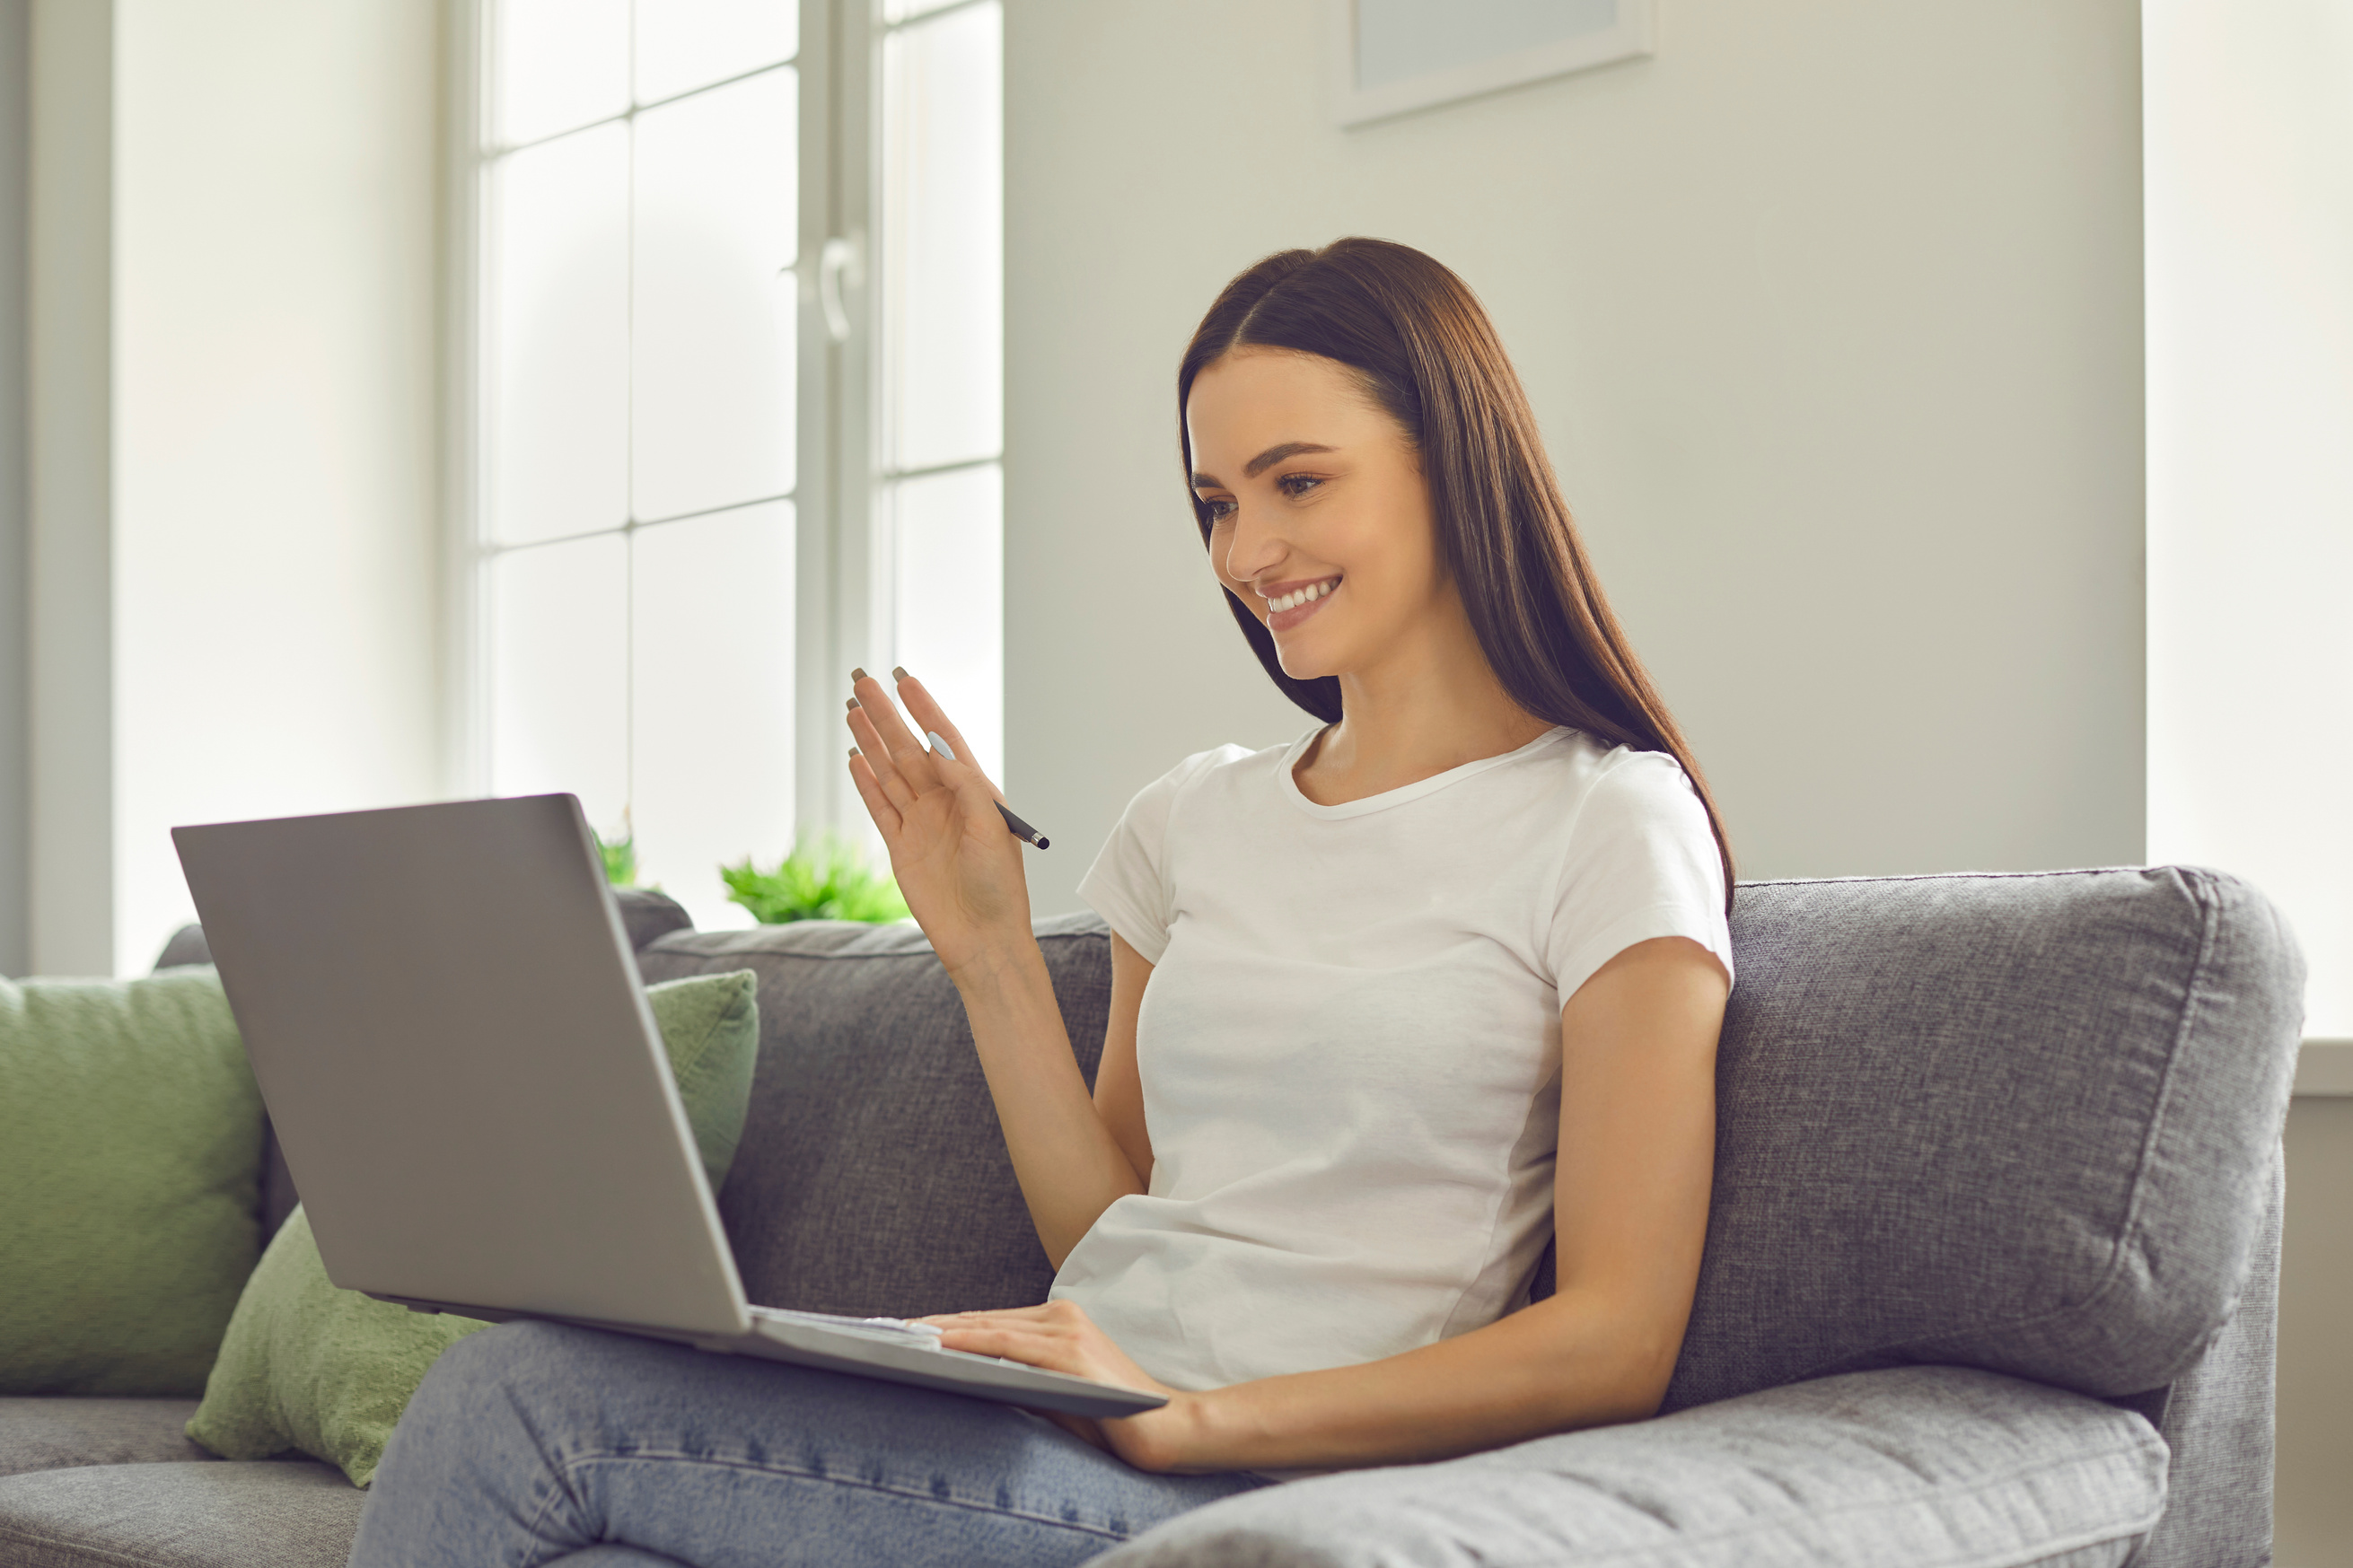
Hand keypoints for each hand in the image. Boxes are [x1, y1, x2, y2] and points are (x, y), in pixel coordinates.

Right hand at [845, 669, 1031, 978]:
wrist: (984, 939)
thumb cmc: (1000, 886)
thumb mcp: (993, 829)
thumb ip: (966, 786)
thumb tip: (937, 747)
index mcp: (974, 792)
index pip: (944, 739)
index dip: (924, 708)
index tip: (904, 679)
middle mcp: (945, 802)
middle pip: (908, 749)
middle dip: (886, 715)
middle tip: (861, 682)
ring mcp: (920, 823)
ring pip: (889, 772)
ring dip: (870, 741)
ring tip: (852, 709)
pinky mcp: (900, 848)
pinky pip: (879, 807)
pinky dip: (865, 783)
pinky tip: (854, 759)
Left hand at [919, 1300, 1206, 1472]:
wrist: (1168, 1428)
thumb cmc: (1114, 1419)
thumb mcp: (1059, 1394)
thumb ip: (1021, 1381)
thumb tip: (970, 1381)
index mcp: (1061, 1321)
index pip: (991, 1322)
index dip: (948, 1327)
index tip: (907, 1333)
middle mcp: (1062, 1317)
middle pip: (983, 1319)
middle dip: (935, 1327)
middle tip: (890, 1331)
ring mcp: (1065, 1331)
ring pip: (988, 1326)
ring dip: (942, 1332)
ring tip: (902, 1337)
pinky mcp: (1068, 1352)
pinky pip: (1005, 1343)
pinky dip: (968, 1341)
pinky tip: (939, 1345)